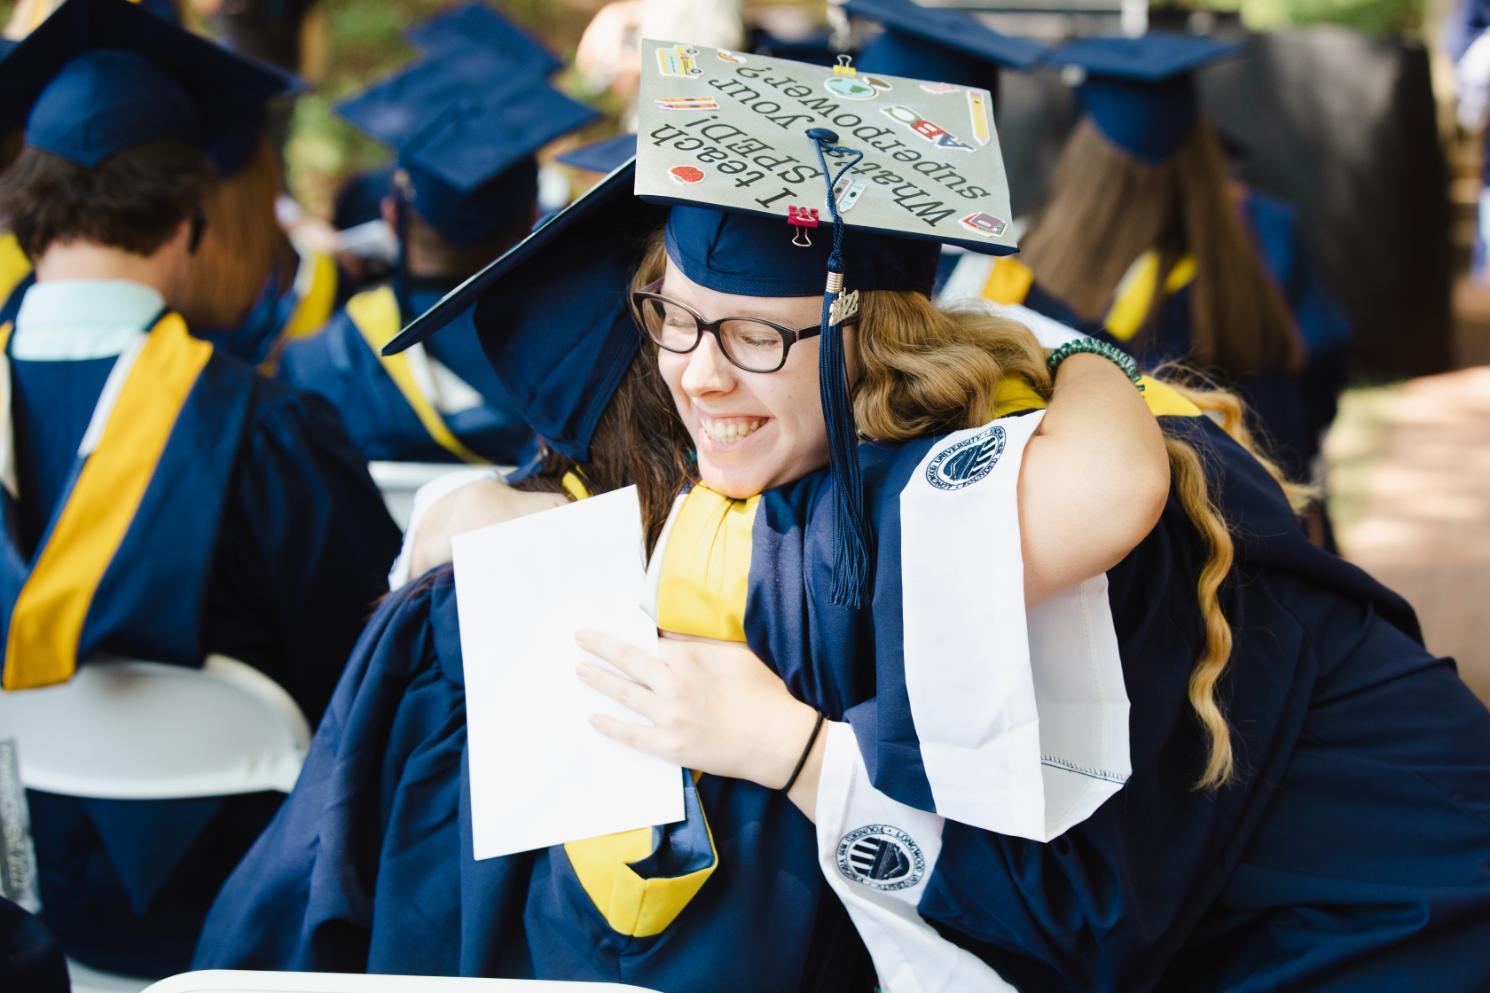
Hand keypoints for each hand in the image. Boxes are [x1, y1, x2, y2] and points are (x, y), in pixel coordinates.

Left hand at [575, 629, 818, 789]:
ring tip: (579, 669)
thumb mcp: (737, 655)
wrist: (780, 741)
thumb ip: (703, 642)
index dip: (633, 631)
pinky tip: (594, 717)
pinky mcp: (670, 746)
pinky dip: (611, 726)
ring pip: (624, 694)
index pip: (654, 639)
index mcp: (690, 658)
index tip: (616, 622)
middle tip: (579, 637)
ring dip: (599, 680)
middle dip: (601, 646)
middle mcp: (673, 684)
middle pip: (629, 659)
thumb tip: (673, 632)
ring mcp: (669, 716)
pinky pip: (632, 735)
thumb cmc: (764, 693)